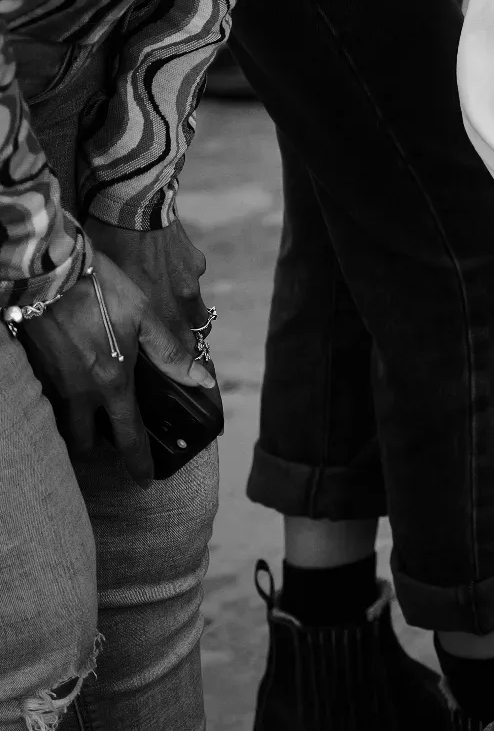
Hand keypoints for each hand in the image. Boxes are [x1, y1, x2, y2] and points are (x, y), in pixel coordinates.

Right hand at [17, 245, 214, 486]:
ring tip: (91, 415)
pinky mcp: (32, 367)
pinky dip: (59, 400)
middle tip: (110, 438)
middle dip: (96, 445)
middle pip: (83, 440)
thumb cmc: (102, 289)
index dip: (137, 463)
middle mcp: (77, 391)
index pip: (127, 436)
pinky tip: (70, 382)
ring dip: (75, 425)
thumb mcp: (147, 316)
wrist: (49, 270)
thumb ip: (173, 352)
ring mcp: (49, 381)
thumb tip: (202, 378)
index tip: (144, 482)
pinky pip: (44, 398)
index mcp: (110, 383)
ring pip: (60, 421)